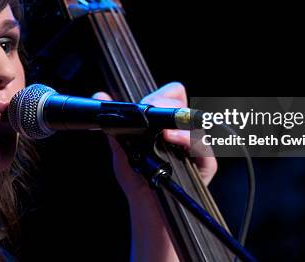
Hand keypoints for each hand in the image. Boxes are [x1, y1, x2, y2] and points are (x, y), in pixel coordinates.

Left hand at [92, 82, 217, 199]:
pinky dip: (189, 141)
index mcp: (165, 122)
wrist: (146, 208)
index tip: (149, 103)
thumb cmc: (137, 179)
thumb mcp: (122, 150)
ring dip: (177, 121)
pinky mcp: (204, 163)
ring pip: (194, 122)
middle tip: (153, 109)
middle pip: (182, 103)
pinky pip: (203, 146)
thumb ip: (115, 124)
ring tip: (163, 129)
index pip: (171, 95)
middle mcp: (182, 130)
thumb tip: (100, 95)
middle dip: (167, 104)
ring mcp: (194, 146)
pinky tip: (173, 139)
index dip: (162, 96)